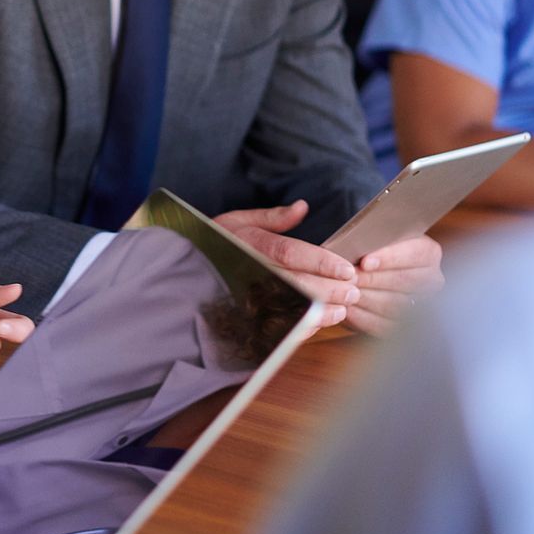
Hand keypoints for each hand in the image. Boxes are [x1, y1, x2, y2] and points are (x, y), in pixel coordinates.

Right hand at [215, 201, 357, 326]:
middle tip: (353, 291)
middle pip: (295, 282)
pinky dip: (300, 326)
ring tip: (342, 310)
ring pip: (288, 306)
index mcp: (249, 243)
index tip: (346, 269)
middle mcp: (248, 269)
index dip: (320, 262)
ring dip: (319, 311)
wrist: (180, 268)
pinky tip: (319, 322)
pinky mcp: (243, 315)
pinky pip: (274, 324)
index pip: (290, 253)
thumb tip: (302, 207)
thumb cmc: (212, 242)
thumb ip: (271, 217)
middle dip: (329, 289)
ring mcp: (245, 295)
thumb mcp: (236, 221)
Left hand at [342, 235, 443, 335]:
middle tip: (348, 279)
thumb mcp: (377, 238)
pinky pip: (384, 325)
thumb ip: (373, 242)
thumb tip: (362, 257)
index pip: (413, 254)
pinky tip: (347, 309)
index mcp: (428, 253)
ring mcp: (421, 304)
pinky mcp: (404, 324)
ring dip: (365, 299)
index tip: (365, 262)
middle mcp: (431, 279)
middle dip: (371, 280)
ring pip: (392, 304)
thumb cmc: (373, 249)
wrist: (374, 269)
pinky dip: (363, 317)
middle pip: (401, 281)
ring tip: (344, 292)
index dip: (388, 258)